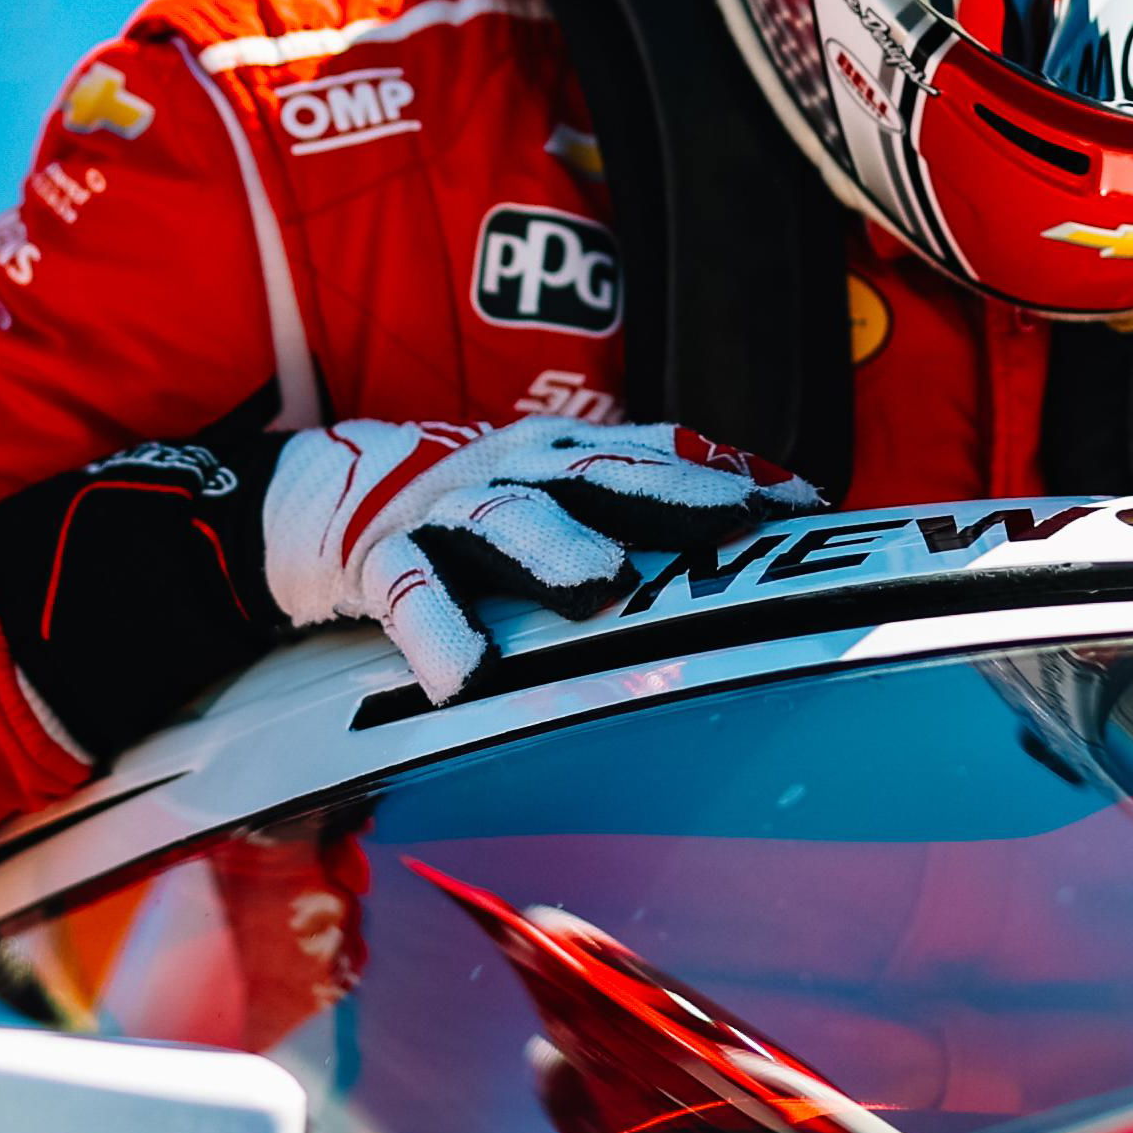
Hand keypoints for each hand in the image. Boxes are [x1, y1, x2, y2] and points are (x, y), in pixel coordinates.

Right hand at [261, 417, 820, 704]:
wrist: (329, 502)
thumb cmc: (479, 513)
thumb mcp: (560, 490)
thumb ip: (651, 496)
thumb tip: (791, 509)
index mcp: (563, 454)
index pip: (659, 454)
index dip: (728, 471)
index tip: (802, 502)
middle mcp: (514, 471)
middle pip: (599, 477)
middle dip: (667, 494)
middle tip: (731, 521)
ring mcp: (449, 514)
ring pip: (508, 524)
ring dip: (556, 549)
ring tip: (601, 585)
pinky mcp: (386, 564)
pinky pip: (415, 597)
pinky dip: (440, 634)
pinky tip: (465, 677)